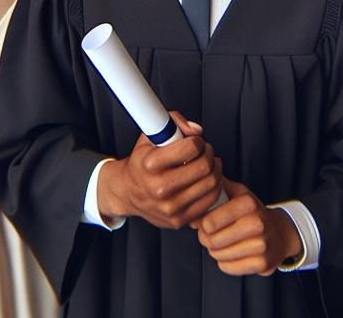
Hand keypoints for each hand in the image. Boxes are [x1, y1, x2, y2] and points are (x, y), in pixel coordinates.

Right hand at [97, 112, 222, 229]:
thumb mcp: (150, 135)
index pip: (191, 148)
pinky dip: (214, 186)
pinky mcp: (179, 220)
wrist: (128, 192)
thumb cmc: (142, 162)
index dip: (198, 140)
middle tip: (204, 151)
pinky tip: (205, 179)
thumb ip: (174, 123)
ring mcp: (170, 207)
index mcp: (150, 164)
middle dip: (208, 152)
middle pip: (204, 166)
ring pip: (211, 183)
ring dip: (214, 168)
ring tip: (206, 163)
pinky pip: (210, 200)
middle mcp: (159, 188)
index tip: (194, 141)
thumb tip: (196, 130)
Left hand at [196, 179, 301, 275]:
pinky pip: (228, 268)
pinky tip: (230, 254)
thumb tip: (197, 184)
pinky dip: (224, 262)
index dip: (201, 224)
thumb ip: (217, 186)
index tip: (203, 223)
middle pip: (212, 240)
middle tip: (207, 236)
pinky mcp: (262, 264)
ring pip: (219, 256)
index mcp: (248, 202)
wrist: (280, 233)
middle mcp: (257, 223)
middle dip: (205, 239)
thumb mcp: (238, 192)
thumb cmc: (251, 211)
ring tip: (219, 244)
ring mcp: (262, 245)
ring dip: (214, 251)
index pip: (209, 222)